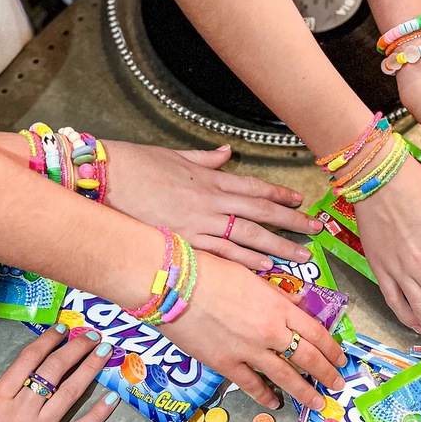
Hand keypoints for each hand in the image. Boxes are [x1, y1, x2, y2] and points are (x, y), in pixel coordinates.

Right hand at [105, 141, 322, 269]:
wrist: (105, 179)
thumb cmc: (135, 165)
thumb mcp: (173, 156)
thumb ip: (204, 159)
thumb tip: (226, 153)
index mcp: (210, 179)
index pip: (255, 188)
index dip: (280, 195)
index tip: (301, 202)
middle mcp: (212, 201)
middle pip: (260, 212)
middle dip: (291, 222)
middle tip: (315, 230)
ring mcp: (200, 223)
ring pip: (248, 235)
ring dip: (277, 246)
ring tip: (301, 256)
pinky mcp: (185, 241)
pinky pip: (223, 254)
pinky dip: (246, 261)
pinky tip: (265, 268)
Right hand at [167, 251, 346, 409]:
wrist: (175, 285)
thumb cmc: (210, 272)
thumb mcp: (251, 276)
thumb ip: (276, 295)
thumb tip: (297, 303)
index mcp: (279, 307)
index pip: (315, 332)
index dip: (331, 349)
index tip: (341, 359)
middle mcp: (270, 331)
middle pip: (307, 357)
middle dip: (326, 374)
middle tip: (338, 384)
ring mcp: (249, 350)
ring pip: (285, 377)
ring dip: (305, 391)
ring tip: (317, 403)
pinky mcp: (226, 364)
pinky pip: (252, 385)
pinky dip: (266, 396)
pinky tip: (275, 404)